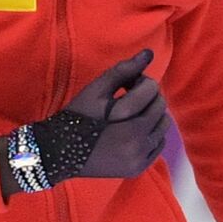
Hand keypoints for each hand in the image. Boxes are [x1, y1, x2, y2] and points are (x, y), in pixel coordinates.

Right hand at [0, 51, 170, 197]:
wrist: (60, 152)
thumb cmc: (78, 116)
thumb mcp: (96, 90)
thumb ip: (123, 70)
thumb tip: (149, 53)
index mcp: (129, 123)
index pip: (152, 90)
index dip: (140, 81)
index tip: (125, 84)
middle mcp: (139, 144)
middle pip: (160, 107)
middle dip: (148, 96)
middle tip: (127, 96)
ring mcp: (140, 159)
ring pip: (163, 126)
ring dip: (152, 114)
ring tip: (131, 113)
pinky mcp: (138, 168)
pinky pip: (158, 145)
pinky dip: (151, 133)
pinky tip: (134, 129)